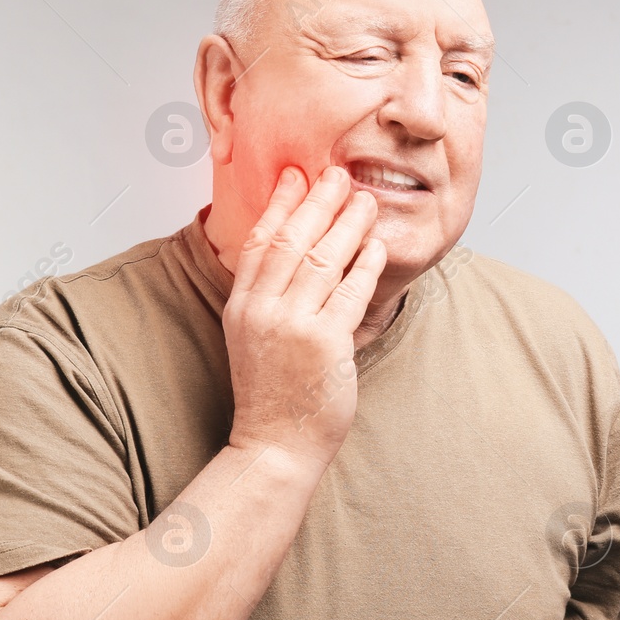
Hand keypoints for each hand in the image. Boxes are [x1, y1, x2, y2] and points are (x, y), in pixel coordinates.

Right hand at [222, 164, 385, 468]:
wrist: (274, 445)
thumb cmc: (271, 395)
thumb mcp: (252, 338)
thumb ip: (267, 299)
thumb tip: (289, 258)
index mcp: (242, 307)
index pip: (260, 242)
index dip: (279, 205)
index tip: (295, 175)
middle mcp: (263, 311)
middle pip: (293, 242)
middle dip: (318, 202)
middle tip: (339, 174)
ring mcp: (294, 327)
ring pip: (325, 260)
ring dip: (349, 225)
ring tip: (366, 201)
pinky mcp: (325, 344)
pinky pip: (351, 293)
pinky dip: (366, 266)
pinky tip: (378, 247)